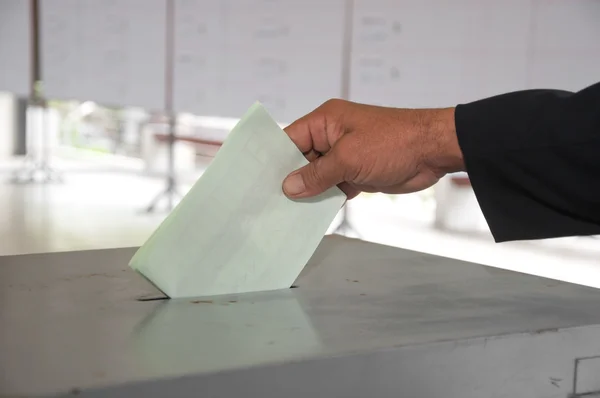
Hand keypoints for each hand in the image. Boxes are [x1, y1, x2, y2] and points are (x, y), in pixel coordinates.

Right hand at [282, 99, 463, 199]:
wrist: (433, 152)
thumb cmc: (393, 142)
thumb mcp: (349, 158)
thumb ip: (317, 174)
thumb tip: (289, 187)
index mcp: (325, 121)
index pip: (290, 139)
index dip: (275, 160)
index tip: (258, 181)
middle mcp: (332, 136)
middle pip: (301, 160)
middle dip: (291, 180)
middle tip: (269, 203)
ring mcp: (345, 156)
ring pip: (318, 176)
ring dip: (308, 192)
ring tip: (285, 212)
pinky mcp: (357, 173)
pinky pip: (334, 186)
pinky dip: (326, 199)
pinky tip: (311, 215)